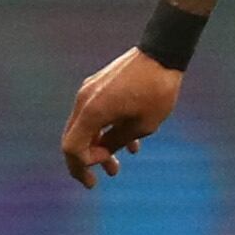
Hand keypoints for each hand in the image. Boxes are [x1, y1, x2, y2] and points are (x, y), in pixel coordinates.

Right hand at [61, 49, 184, 186]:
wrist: (162, 53)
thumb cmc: (156, 90)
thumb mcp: (141, 126)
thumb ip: (116, 142)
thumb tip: (101, 154)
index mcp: (92, 112)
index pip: (72, 148)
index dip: (83, 166)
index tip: (102, 171)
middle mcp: (85, 100)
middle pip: (73, 139)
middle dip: (85, 162)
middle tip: (95, 181)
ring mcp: (90, 90)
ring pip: (86, 127)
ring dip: (98, 148)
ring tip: (116, 168)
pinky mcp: (99, 85)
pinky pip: (96, 114)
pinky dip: (106, 131)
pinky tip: (130, 145)